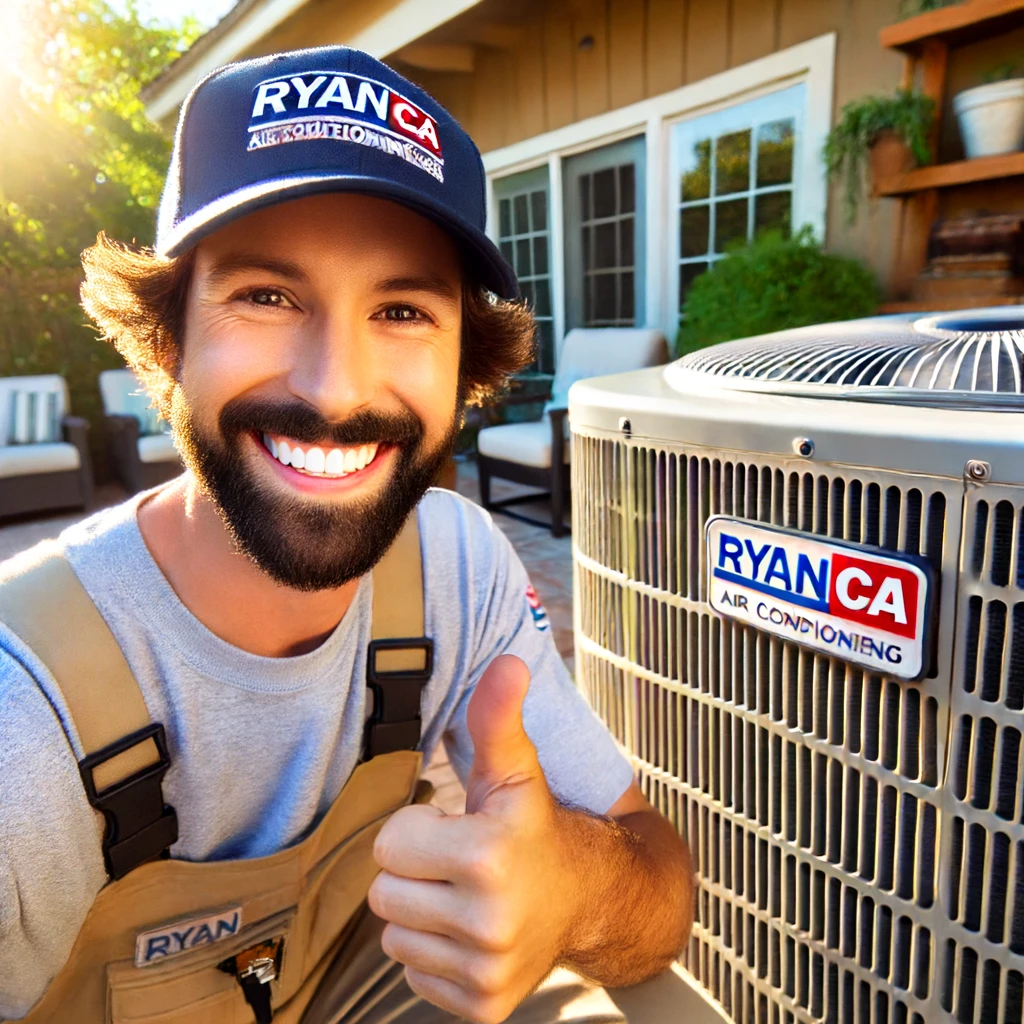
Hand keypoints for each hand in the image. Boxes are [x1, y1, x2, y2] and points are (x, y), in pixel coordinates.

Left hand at [368, 655, 575, 1022]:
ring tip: (466, 896)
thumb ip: (498, 717)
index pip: (388, 845)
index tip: (456, 828)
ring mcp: (485, 973)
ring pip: (394, 936)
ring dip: (421, 914)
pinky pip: (412, 974)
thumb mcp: (516, 770)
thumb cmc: (538, 827)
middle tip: (458, 863)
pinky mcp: (481, 1008)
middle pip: (383, 894)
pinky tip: (470, 932)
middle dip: (414, 871)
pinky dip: (433, 954)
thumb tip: (508, 661)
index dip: (418, 829)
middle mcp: (488, 923)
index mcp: (488, 857)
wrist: (592, 898)